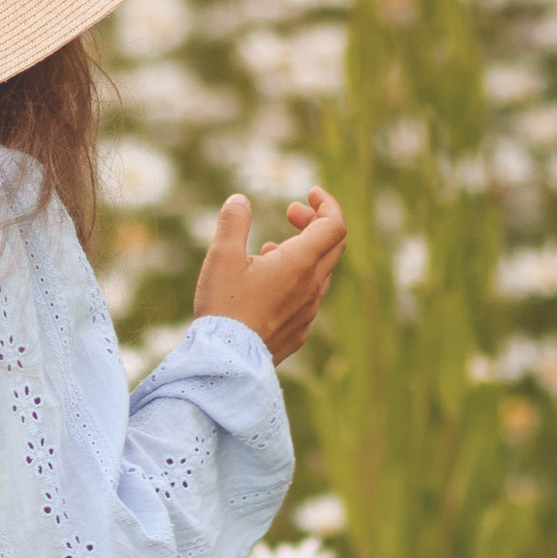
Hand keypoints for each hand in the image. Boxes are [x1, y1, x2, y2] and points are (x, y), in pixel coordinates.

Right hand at [192, 188, 347, 362]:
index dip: (326, 203)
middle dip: (316, 222)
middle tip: (290, 214)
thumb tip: (240, 200)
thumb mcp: (221, 257)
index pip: (335, 224)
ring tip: (269, 249)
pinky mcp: (299, 332)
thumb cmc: (224, 308)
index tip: (309, 194)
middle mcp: (312, 288)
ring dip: (304, 252)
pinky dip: (298, 279)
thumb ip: (233, 222)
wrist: (226, 363)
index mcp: (300, 264)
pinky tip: (269, 284)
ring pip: (322, 272)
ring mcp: (308, 313)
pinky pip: (309, 298)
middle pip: (334, 245)